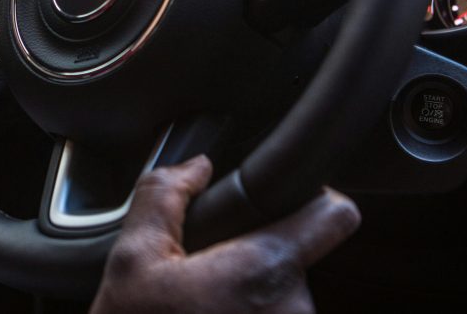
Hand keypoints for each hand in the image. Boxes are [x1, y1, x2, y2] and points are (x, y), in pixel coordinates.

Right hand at [90, 156, 359, 313]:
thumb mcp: (132, 261)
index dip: (315, 199)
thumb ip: (164, 196)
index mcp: (264, 270)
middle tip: (209, 283)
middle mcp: (296, 312)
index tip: (295, 204)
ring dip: (253, 304)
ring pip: (286, 302)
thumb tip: (198, 167)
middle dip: (257, 264)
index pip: (334, 215)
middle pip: (298, 261)